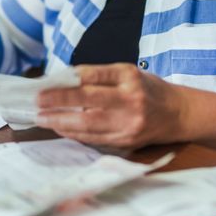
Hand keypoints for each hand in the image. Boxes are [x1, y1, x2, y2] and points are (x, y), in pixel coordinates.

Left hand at [34, 64, 186, 147]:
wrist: (178, 114)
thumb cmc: (148, 89)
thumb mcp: (128, 73)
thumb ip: (99, 76)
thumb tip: (63, 81)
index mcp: (130, 77)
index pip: (94, 76)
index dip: (68, 81)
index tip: (45, 84)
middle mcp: (130, 100)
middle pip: (89, 103)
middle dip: (59, 103)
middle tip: (37, 102)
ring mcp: (129, 124)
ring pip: (88, 125)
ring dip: (61, 122)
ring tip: (42, 118)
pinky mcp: (126, 141)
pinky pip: (94, 139)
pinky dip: (74, 134)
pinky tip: (60, 128)